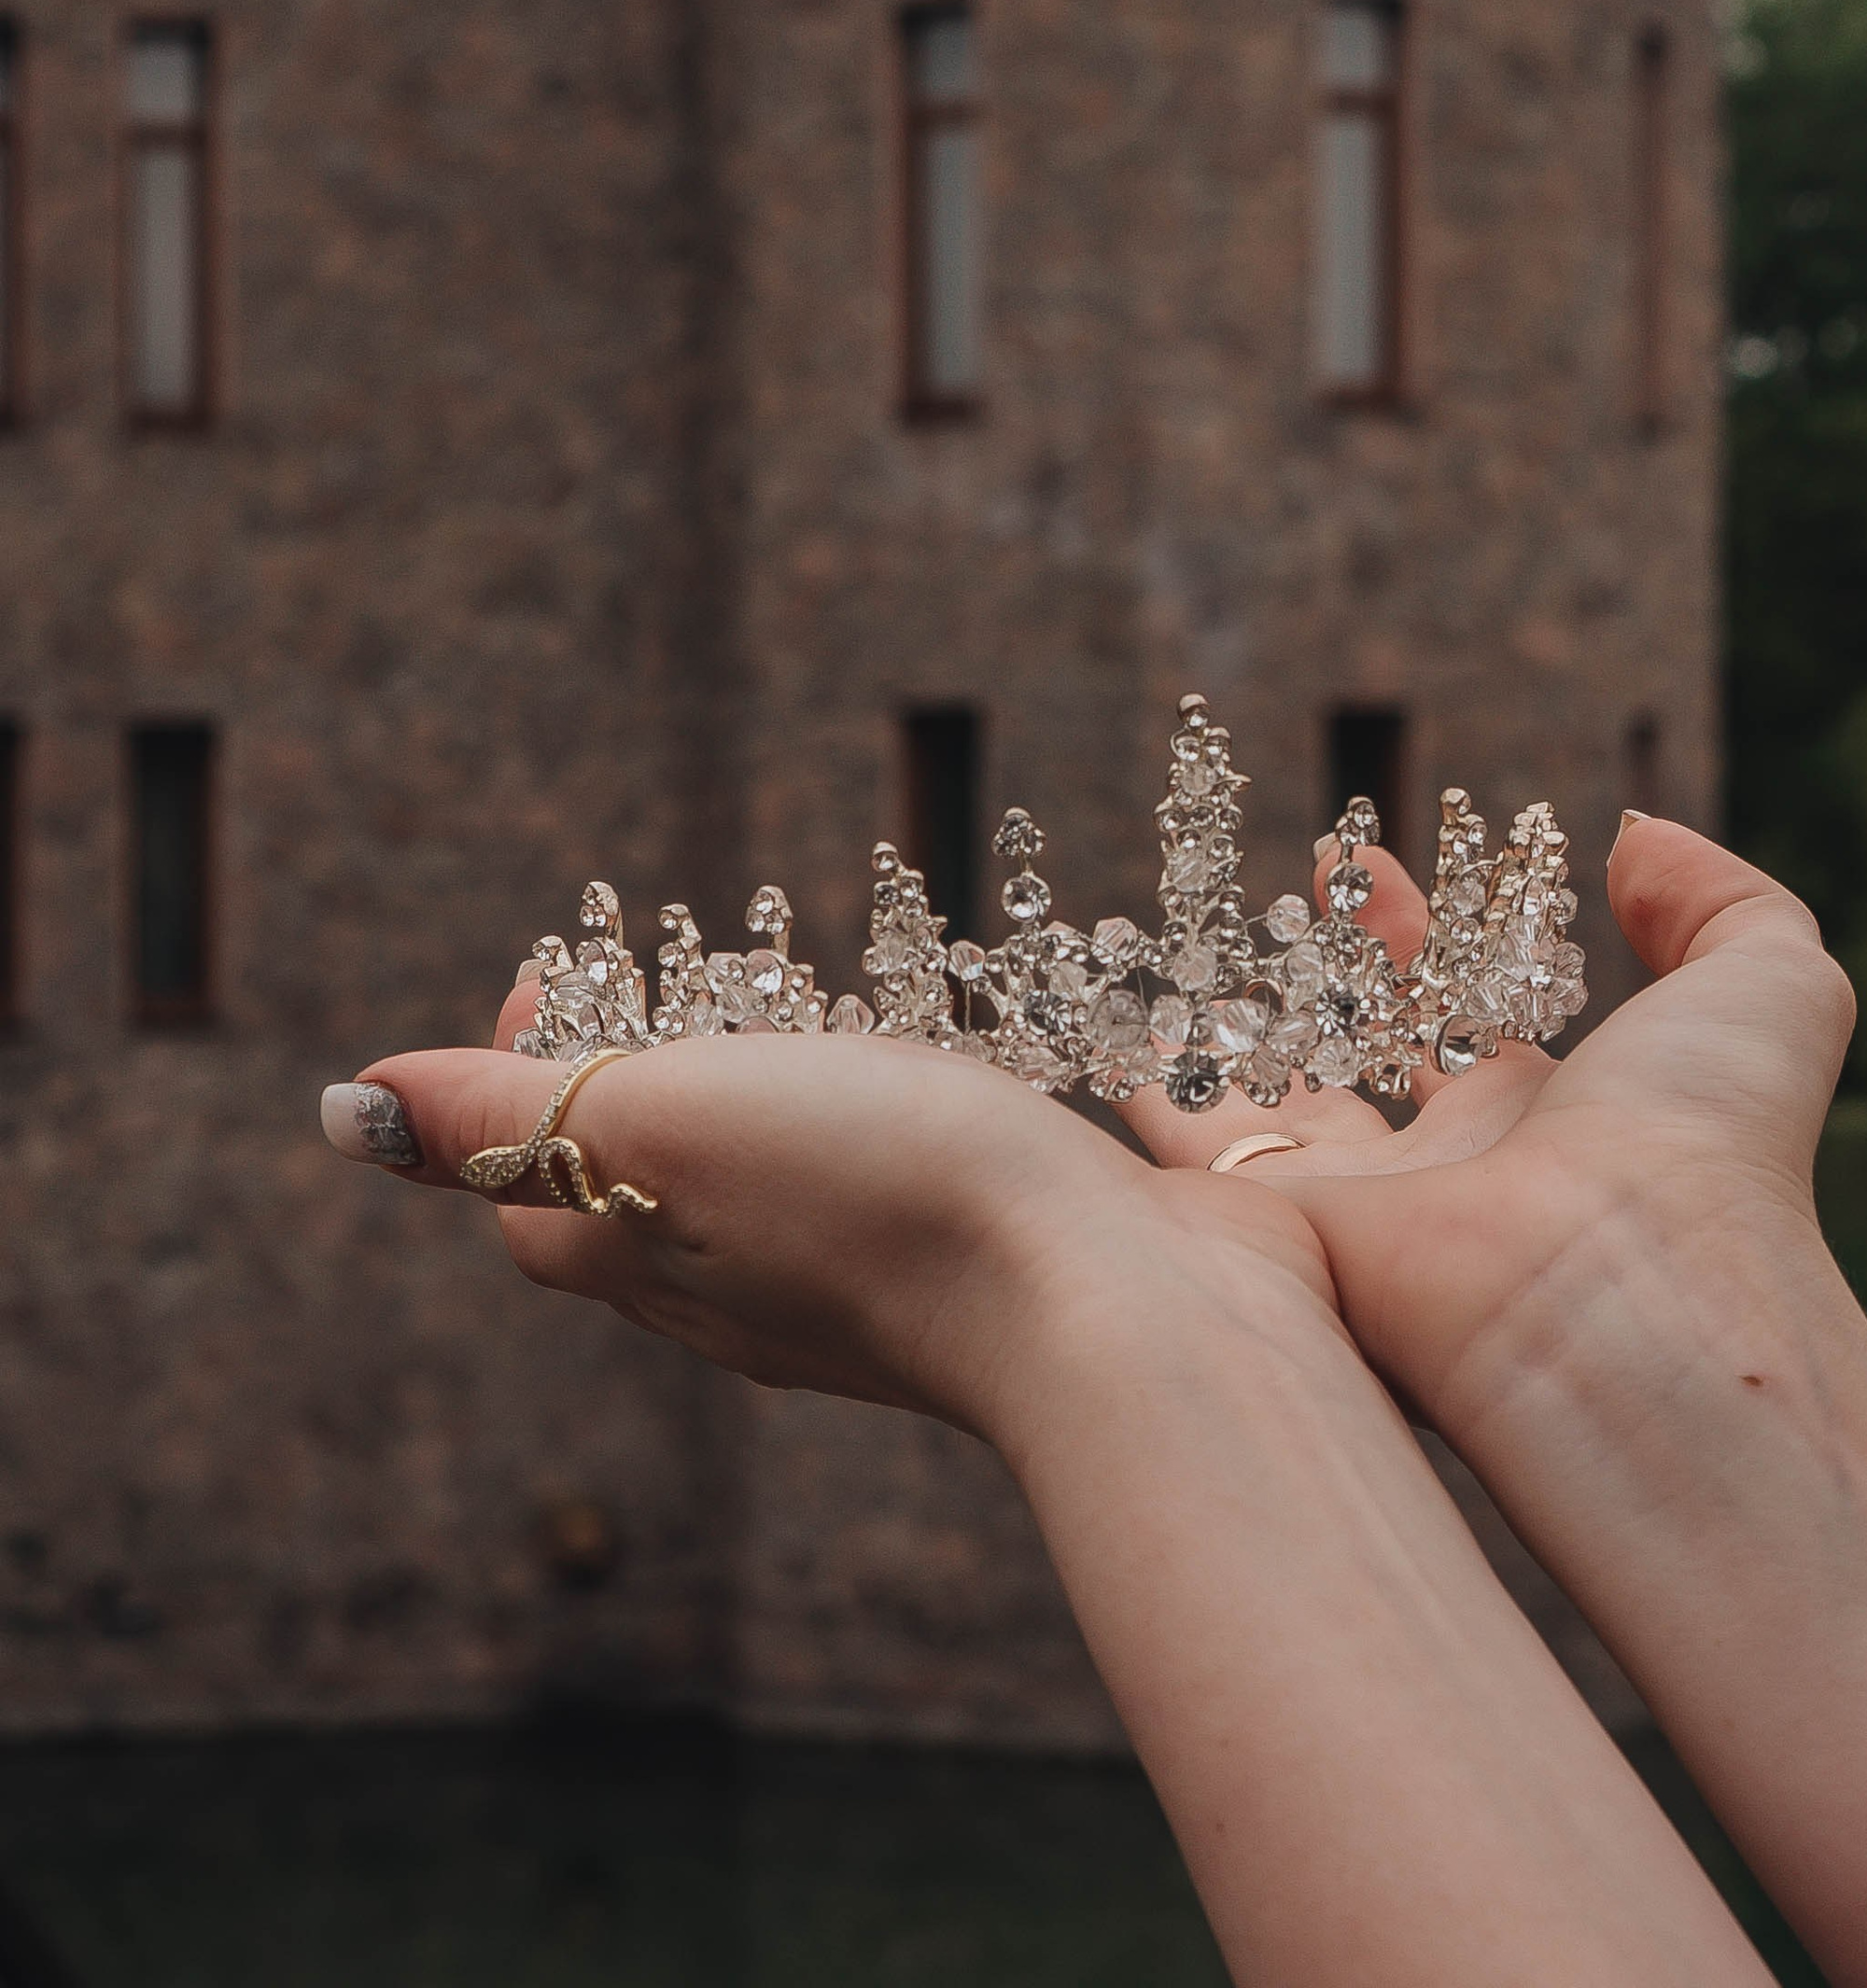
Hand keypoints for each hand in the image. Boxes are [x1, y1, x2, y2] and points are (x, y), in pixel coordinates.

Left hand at [340, 973, 1338, 1441]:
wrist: (1112, 1311)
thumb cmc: (874, 1200)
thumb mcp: (657, 1126)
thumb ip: (508, 1116)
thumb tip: (344, 1109)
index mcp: (654, 1262)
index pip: (531, 1193)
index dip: (523, 1078)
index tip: (561, 967)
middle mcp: (751, 1294)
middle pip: (646, 1199)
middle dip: (639, 1082)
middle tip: (675, 972)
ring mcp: (872, 1292)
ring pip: (776, 1198)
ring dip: (770, 1100)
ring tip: (802, 1004)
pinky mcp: (987, 1264)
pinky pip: (902, 1188)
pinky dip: (891, 1119)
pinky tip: (941, 1079)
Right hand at [1124, 814, 1857, 1439]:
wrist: (1628, 1290)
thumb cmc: (1708, 1140)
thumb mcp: (1768, 982)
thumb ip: (1720, 900)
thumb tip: (1634, 838)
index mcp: (1546, 1121)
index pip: (1455, 1014)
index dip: (1408, 932)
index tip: (1358, 852)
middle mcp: (1440, 1180)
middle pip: (1350, 1069)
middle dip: (1301, 987)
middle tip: (1242, 911)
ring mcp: (1349, 1224)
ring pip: (1254, 1125)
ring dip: (1200, 1057)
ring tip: (1131, 986)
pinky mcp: (1268, 1247)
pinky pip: (1179, 1172)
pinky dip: (1128, 1112)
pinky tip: (1080, 1052)